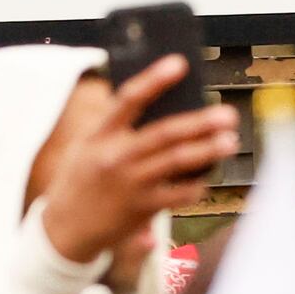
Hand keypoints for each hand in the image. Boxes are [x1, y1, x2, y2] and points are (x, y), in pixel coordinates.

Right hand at [38, 58, 239, 265]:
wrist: (64, 230)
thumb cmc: (83, 180)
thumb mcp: (87, 147)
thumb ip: (117, 128)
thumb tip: (167, 109)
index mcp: (99, 135)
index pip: (128, 99)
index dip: (154, 79)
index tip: (179, 63)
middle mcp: (115, 156)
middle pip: (164, 133)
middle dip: (199, 122)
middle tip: (227, 114)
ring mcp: (129, 183)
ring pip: (176, 161)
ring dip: (207, 150)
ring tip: (230, 141)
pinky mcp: (140, 208)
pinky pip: (178, 194)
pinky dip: (196, 185)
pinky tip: (207, 178)